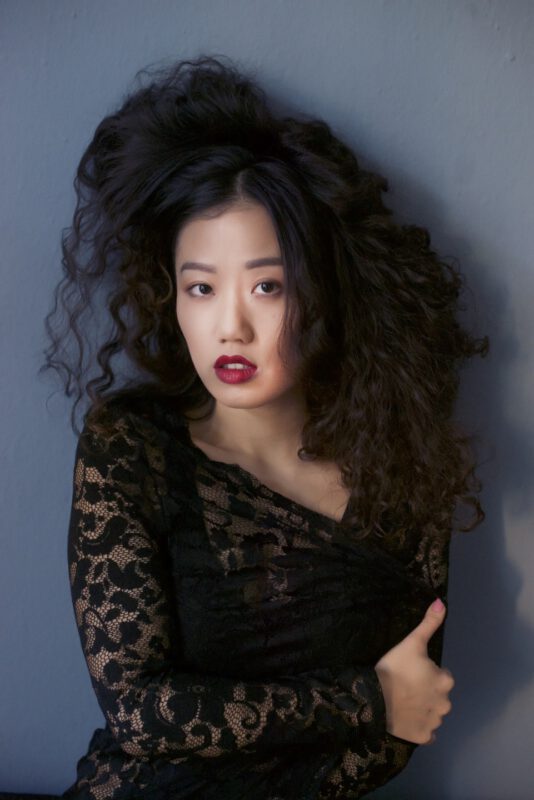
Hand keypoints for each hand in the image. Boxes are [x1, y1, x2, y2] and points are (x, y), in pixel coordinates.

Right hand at [374, 598, 454, 744]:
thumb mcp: (412, 642)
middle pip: (438, 695)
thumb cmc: (394, 669)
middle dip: (427, 692)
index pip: (442, 676)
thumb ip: (429, 623)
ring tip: (403, 702)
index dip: (427, 672)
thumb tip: (442, 602)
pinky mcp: (423, 737)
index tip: (411, 671)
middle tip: (406, 686)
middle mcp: (445, 703)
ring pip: (433, 713)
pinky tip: (406, 718)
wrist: (375, 700)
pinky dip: (418, 726)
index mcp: (445, 681)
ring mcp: (435, 722)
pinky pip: (425, 732)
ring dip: (423, 709)